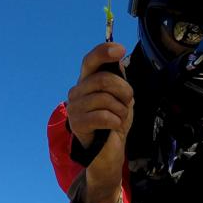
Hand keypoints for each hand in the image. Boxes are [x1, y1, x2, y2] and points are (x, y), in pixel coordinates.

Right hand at [67, 43, 132, 202]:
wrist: (109, 152)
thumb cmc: (114, 123)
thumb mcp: (121, 98)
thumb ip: (118, 79)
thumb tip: (117, 58)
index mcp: (87, 82)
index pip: (90, 61)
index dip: (103, 52)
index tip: (120, 50)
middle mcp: (77, 91)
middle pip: (103, 79)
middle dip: (124, 90)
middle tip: (128, 102)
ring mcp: (74, 108)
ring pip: (105, 98)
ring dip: (121, 110)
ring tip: (119, 118)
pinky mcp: (77, 124)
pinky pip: (103, 116)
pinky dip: (115, 121)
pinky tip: (114, 127)